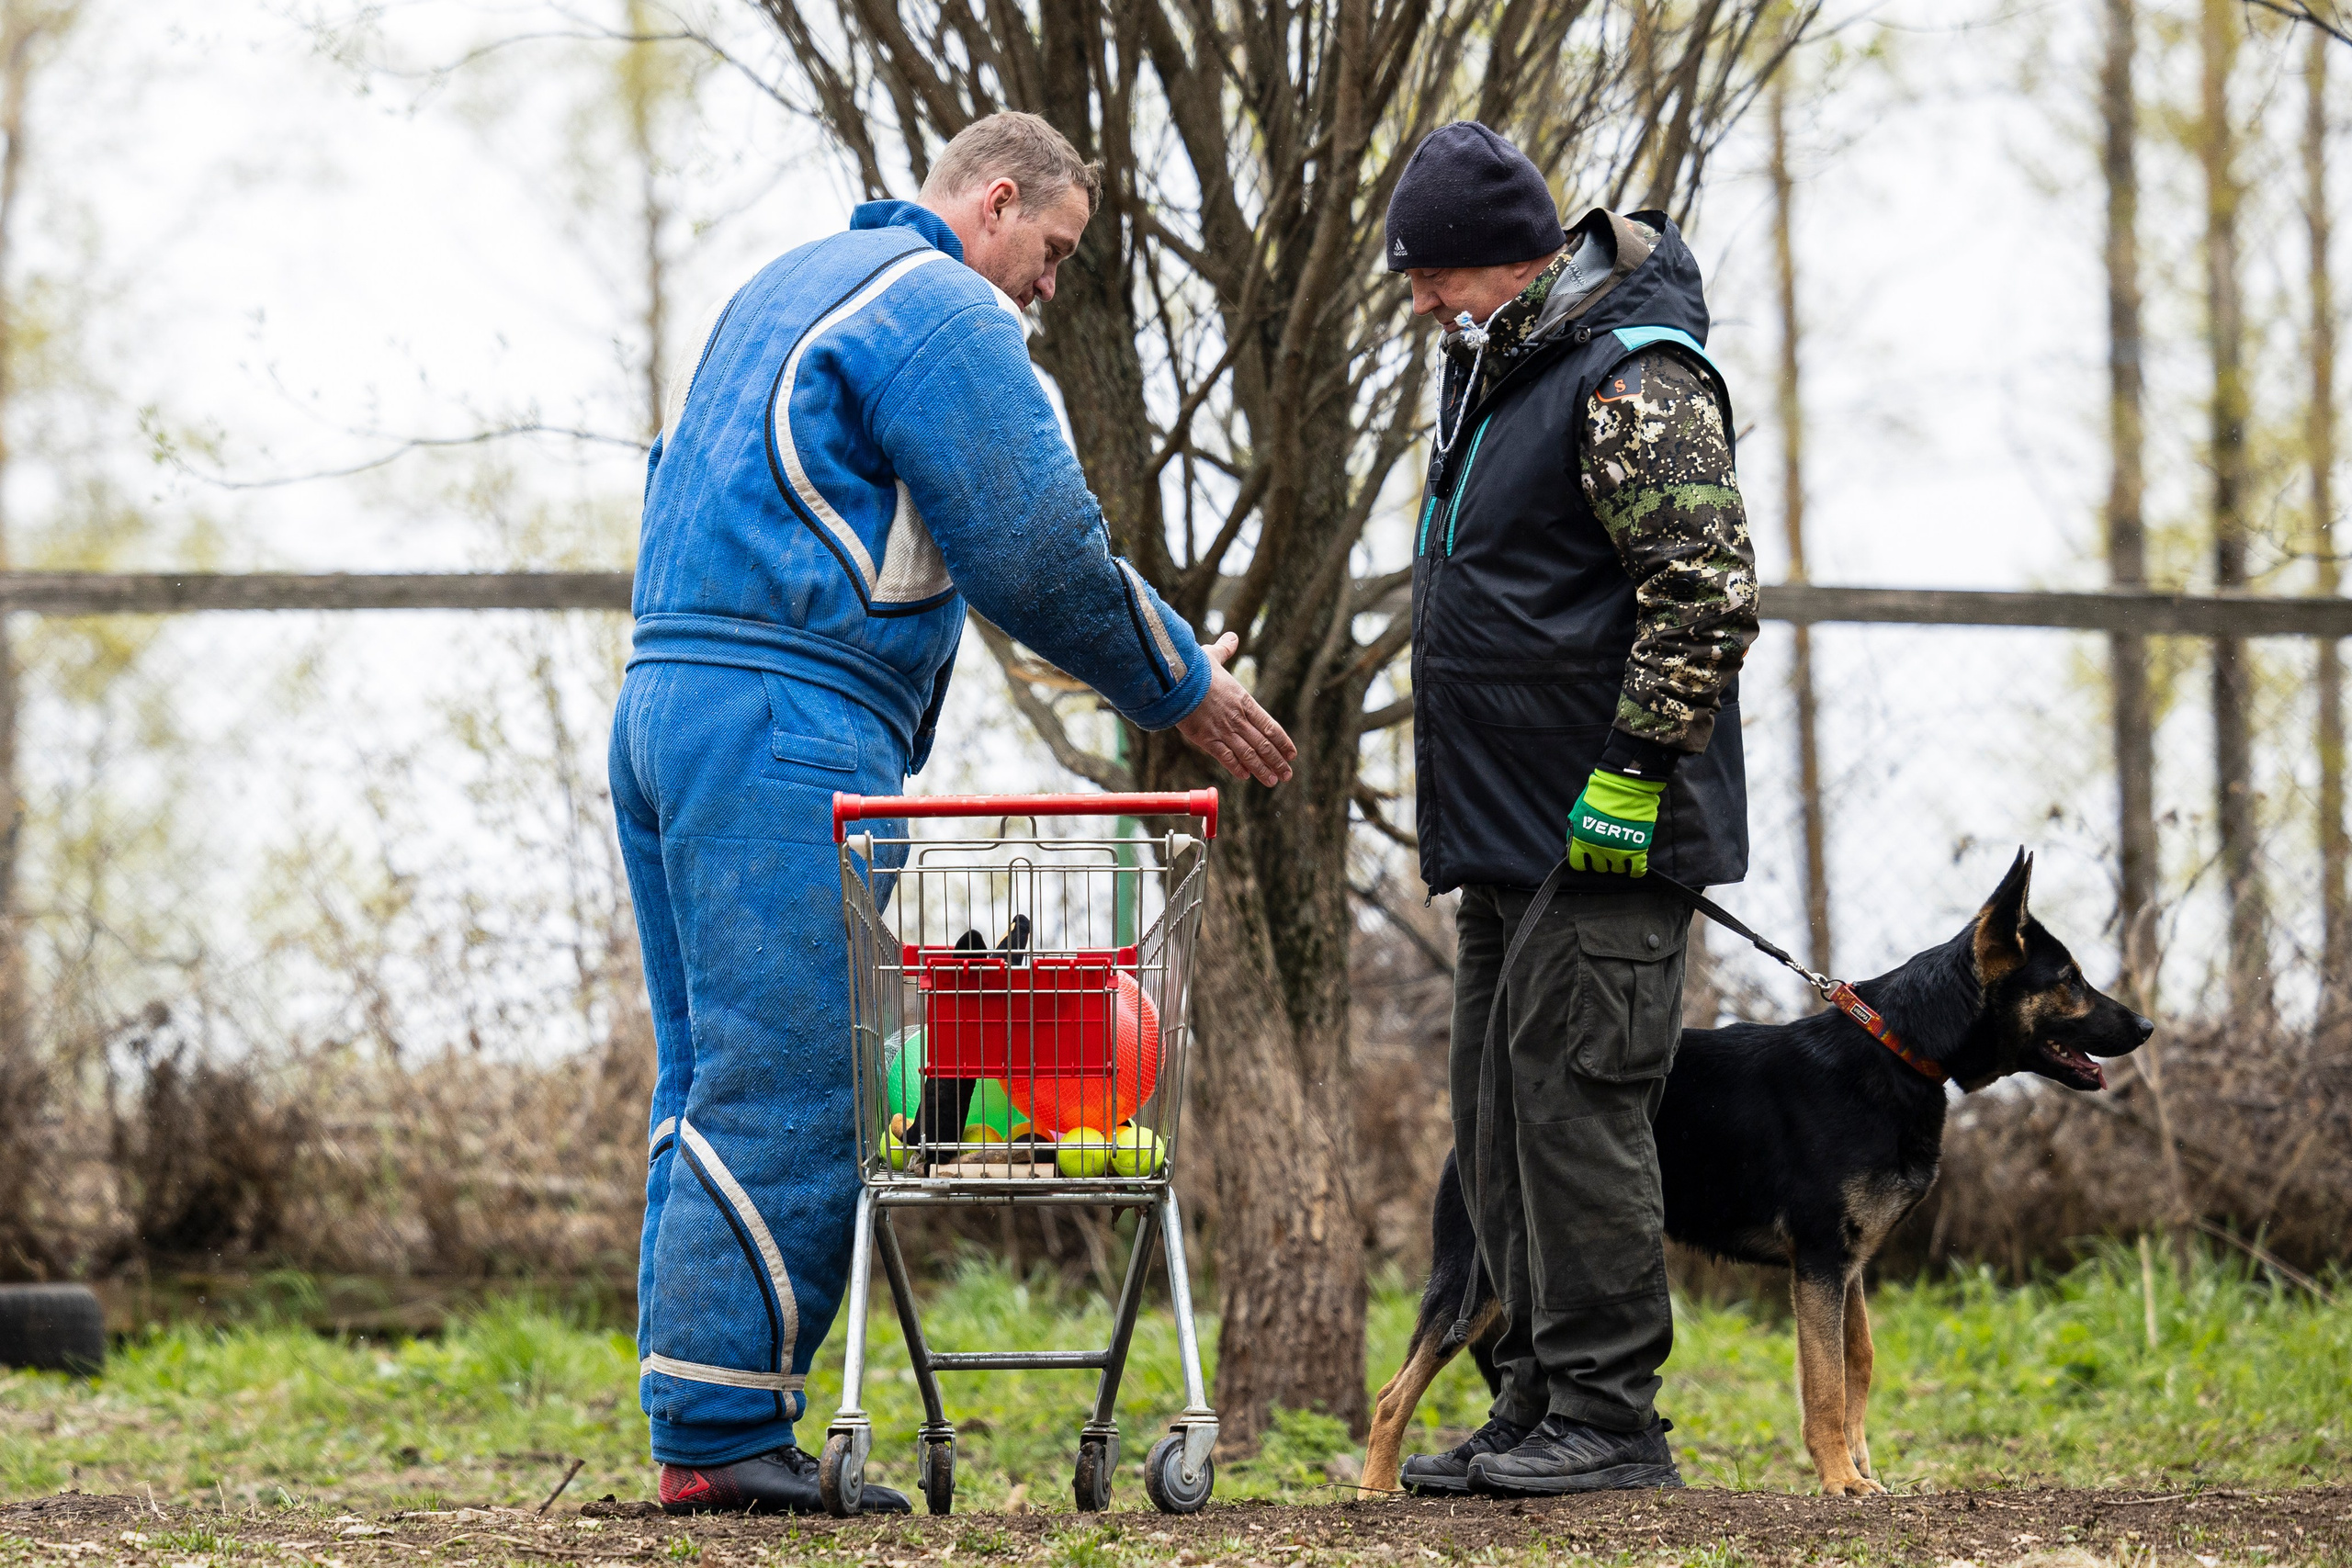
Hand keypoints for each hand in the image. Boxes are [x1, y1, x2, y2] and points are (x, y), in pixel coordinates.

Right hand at [1175, 633, 1295, 786]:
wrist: (1175, 679)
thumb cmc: (1193, 667)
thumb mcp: (1213, 655)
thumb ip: (1225, 649)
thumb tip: (1232, 637)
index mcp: (1243, 700)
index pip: (1270, 725)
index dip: (1283, 742)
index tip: (1291, 753)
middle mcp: (1238, 718)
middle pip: (1263, 744)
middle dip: (1277, 761)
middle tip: (1287, 775)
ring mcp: (1223, 730)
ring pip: (1249, 755)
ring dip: (1262, 769)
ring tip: (1272, 780)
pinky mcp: (1207, 739)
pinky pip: (1226, 758)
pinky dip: (1237, 768)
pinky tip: (1245, 776)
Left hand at [1566, 767, 1664, 875]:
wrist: (1625, 784)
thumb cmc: (1600, 794)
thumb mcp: (1579, 813)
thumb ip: (1576, 831)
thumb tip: (1574, 845)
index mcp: (1581, 840)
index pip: (1577, 863)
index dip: (1583, 860)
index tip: (1588, 857)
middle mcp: (1597, 849)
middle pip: (1598, 867)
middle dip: (1602, 859)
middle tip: (1607, 849)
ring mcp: (1618, 851)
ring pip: (1616, 869)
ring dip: (1618, 862)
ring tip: (1621, 852)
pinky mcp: (1637, 849)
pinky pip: (1636, 869)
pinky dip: (1636, 870)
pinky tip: (1635, 865)